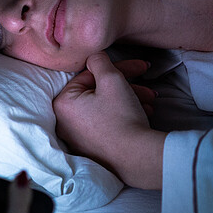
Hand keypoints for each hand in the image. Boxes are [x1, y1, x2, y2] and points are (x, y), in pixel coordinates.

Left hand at [52, 52, 165, 188]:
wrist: (137, 156)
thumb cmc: (121, 117)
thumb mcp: (111, 79)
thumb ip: (99, 61)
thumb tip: (94, 56)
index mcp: (63, 103)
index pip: (90, 75)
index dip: (116, 68)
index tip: (138, 68)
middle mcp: (65, 122)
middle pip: (98, 91)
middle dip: (126, 85)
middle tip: (146, 84)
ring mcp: (78, 137)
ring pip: (105, 106)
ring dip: (130, 99)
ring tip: (150, 101)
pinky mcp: (92, 147)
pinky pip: (106, 122)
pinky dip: (123, 114)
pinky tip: (143, 113)